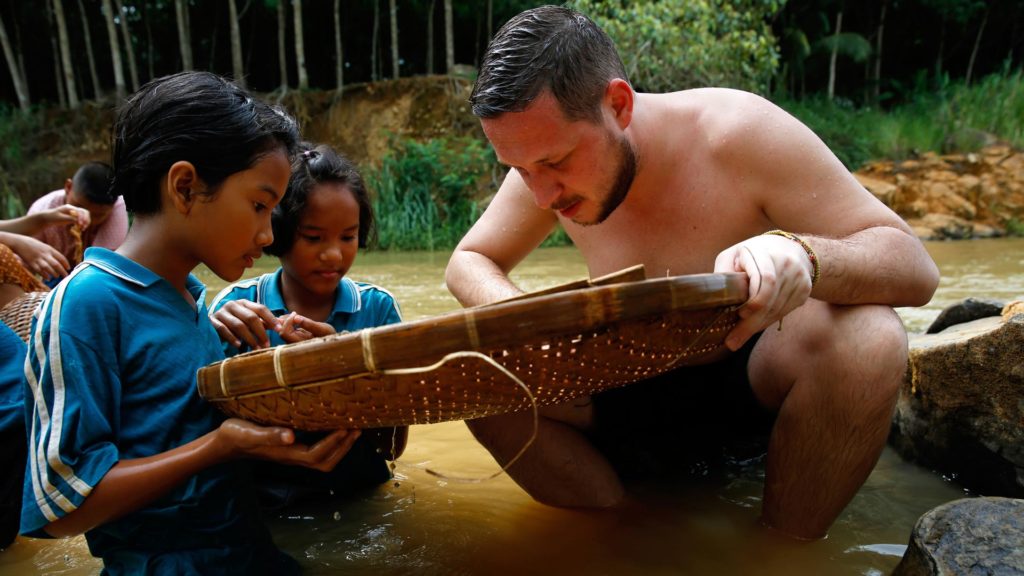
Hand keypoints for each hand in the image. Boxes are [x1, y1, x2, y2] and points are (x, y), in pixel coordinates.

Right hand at [5, 233, 69, 280]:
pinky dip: (45, 275)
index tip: (68, 268)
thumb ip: (50, 253)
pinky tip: (48, 278)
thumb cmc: (32, 244)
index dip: (66, 263)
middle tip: (66, 276)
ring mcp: (38, 259)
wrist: (19, 242)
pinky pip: (40, 271)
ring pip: (49, 268)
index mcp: (49, 249)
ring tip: (57, 276)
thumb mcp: (44, 246)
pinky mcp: (31, 263)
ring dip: (54, 274)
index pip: (61, 257)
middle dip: (62, 271)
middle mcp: (45, 254)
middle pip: (56, 264)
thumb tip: (57, 261)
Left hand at [40, 205, 89, 229]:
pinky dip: (83, 224)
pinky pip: (81, 220)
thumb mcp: (60, 218)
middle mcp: (73, 209)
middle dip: (86, 219)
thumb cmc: (52, 217)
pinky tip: (81, 229)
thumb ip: (69, 219)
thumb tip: (78, 221)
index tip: (80, 224)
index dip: (82, 217)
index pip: (80, 211)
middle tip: (84, 226)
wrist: (47, 218)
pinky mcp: (73, 217)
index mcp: (69, 208)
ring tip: (83, 229)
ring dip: (86, 222)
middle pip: (85, 212)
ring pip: (84, 216)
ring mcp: (74, 213)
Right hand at [210, 299, 279, 349]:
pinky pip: (223, 329)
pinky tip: (239, 345)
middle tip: (267, 345)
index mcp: (245, 303)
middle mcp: (233, 305)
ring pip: (238, 325)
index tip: (279, 330)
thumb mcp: (249, 320)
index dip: (271, 319)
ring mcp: (222, 312)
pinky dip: (232, 338)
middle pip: (251, 317)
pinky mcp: (212, 321)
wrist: (211, 322)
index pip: (261, 308)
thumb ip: (264, 322)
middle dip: (261, 332)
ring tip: (256, 348)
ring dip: (249, 338)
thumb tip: (284, 323)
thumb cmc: (235, 322)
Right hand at [214, 418, 360, 471]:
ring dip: (340, 446)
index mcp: (286, 453)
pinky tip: (334, 426)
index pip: (317, 454)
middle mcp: (292, 456)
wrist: (224, 443)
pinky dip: (331, 442)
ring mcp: (292, 453)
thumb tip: (291, 436)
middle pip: (326, 461)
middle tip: (357, 428)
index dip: (334, 443)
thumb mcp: (250, 433)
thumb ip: (270, 435)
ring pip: (323, 458)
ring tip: (352, 428)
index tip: (346, 427)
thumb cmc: (235, 435)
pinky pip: (317, 450)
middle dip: (344, 447)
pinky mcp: (290, 447)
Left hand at [276, 311, 335, 342]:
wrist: (331, 343)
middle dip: (286, 320)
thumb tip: (295, 317)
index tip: (296, 314)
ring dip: (286, 321)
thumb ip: (308, 323)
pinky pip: (286, 330)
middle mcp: (294, 346)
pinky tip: (294, 318)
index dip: (287, 321)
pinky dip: (288, 323)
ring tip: (295, 314)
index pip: (285, 333)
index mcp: (300, 345)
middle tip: (295, 312)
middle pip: (281, 332)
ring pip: (282, 331)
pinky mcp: (294, 340)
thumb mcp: (322, 329)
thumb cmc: (328, 336)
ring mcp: (293, 343)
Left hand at [714, 234, 814, 349]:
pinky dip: (768, 320)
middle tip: (732, 342)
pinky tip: (757, 323)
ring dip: (758, 325)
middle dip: (750, 324)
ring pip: (777, 310)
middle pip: (771, 301)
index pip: (766, 281)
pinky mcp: (805, 290)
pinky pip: (785, 312)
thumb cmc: (753, 253)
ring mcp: (799, 279)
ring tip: (741, 335)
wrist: (790, 248)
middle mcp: (787, 265)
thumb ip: (724, 272)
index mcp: (766, 253)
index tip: (739, 315)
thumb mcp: (733, 254)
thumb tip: (714, 297)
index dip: (753, 302)